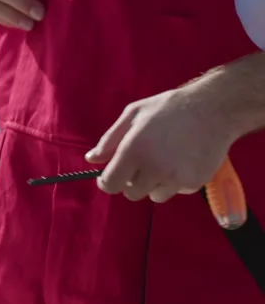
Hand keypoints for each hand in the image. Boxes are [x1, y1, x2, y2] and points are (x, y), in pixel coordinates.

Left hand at [86, 85, 237, 203]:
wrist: (212, 109)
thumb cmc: (168, 108)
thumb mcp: (133, 114)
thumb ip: (110, 139)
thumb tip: (91, 159)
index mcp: (134, 150)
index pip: (111, 184)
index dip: (107, 181)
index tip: (110, 176)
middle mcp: (154, 168)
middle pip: (132, 194)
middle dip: (132, 181)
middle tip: (142, 161)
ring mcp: (176, 178)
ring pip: (154, 195)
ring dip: (154, 183)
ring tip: (165, 157)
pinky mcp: (194, 184)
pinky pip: (176, 190)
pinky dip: (175, 180)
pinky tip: (182, 158)